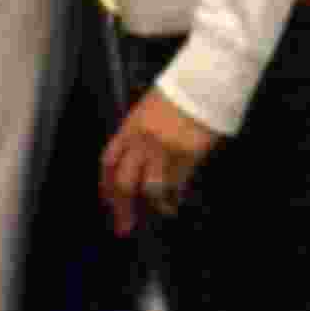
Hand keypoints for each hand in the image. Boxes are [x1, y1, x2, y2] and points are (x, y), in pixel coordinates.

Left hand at [100, 88, 219, 236]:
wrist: (204, 82)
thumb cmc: (178, 93)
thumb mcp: (148, 109)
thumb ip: (139, 135)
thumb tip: (136, 164)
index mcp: (130, 126)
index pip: (108, 162)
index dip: (105, 186)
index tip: (108, 203)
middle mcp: (142, 140)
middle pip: (124, 182)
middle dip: (122, 208)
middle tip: (124, 227)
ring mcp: (164, 149)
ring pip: (150, 189)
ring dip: (154, 204)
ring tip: (161, 210)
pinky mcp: (187, 156)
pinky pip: (177, 185)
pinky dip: (175, 197)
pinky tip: (176, 201)